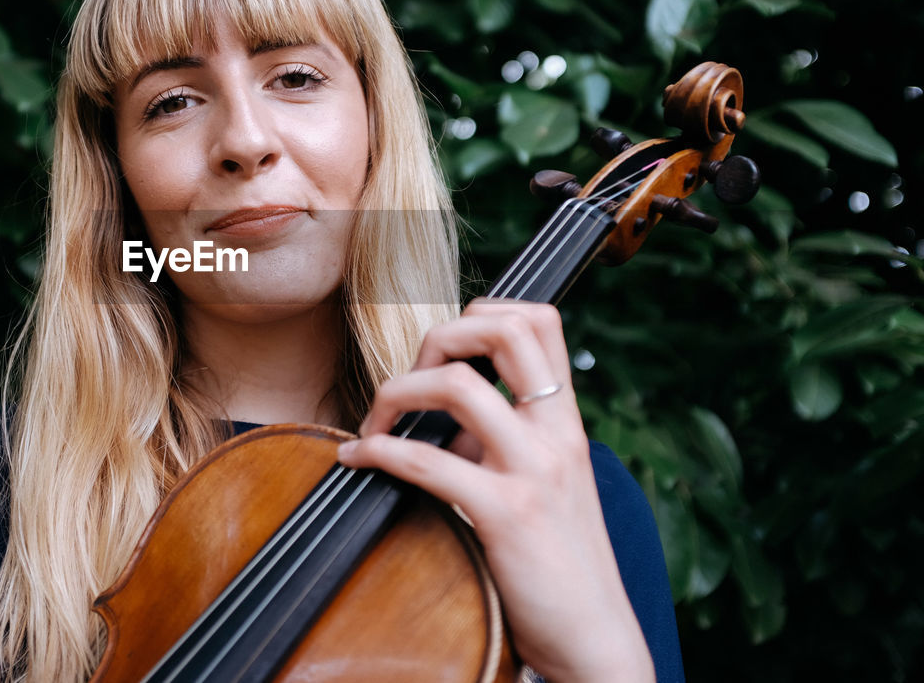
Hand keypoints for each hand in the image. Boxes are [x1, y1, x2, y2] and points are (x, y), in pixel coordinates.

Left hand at [336, 299, 653, 682]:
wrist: (597, 642)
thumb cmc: (560, 566)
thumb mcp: (542, 486)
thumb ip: (498, 445)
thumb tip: (436, 419)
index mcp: (566, 422)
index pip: (541, 321)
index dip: (485, 312)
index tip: (444, 350)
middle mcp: (557, 435)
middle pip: (505, 330)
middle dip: (440, 336)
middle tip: (409, 379)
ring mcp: (534, 471)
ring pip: (460, 385)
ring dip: (398, 392)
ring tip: (374, 423)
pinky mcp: (506, 514)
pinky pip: (426, 459)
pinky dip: (377, 450)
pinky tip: (356, 459)